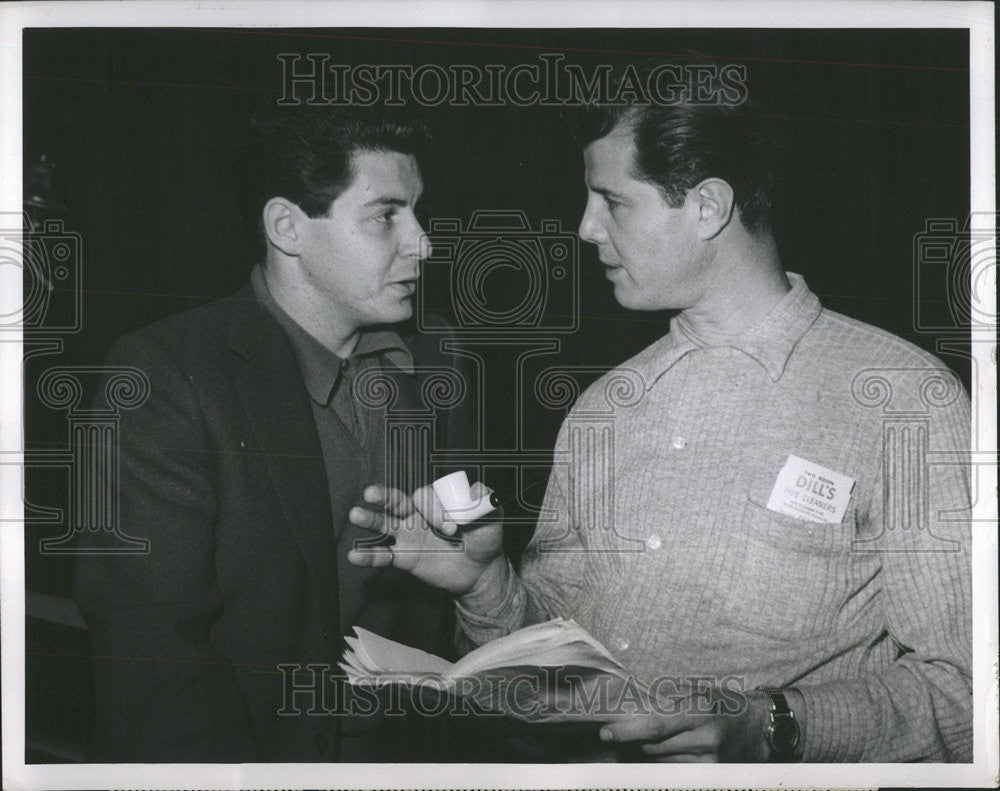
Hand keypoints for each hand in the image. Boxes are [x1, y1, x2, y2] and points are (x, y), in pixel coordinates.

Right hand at [346, 482, 503, 595]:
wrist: (480, 570)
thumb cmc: (484, 538)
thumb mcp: (491, 517)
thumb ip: (486, 502)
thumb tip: (479, 492)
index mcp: (436, 500)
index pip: (425, 496)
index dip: (435, 510)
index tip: (453, 528)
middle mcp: (418, 514)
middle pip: (396, 500)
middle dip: (384, 496)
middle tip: (371, 494)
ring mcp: (409, 535)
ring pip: (384, 523)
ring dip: (369, 519)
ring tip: (355, 515)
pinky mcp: (404, 557)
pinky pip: (383, 555)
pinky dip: (369, 556)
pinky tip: (355, 556)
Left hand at [598, 686, 771, 761]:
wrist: (761, 727)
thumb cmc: (726, 703)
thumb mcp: (699, 691)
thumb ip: (668, 697)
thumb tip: (633, 701)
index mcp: (700, 709)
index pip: (656, 724)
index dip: (628, 730)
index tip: (606, 732)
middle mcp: (704, 737)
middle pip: (655, 745)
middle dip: (635, 739)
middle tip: (619, 730)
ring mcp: (708, 759)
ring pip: (662, 758)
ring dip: (650, 748)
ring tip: (651, 735)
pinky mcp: (711, 772)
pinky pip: (675, 767)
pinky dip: (665, 757)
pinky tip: (668, 746)